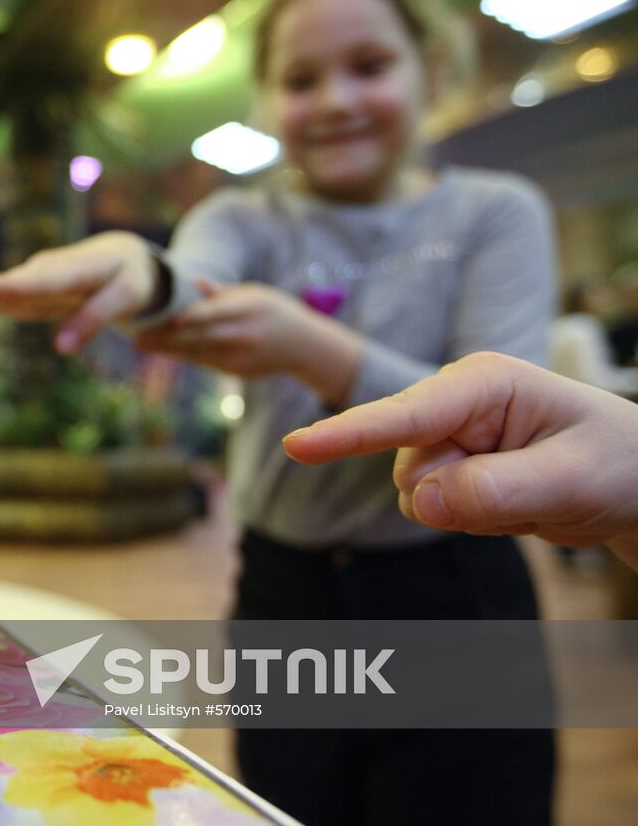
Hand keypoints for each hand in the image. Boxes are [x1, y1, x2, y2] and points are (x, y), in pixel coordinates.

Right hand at [0, 231, 159, 353]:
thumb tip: (61, 349)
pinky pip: (5, 301)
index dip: (8, 288)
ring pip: (1, 293)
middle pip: (9, 285)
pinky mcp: (32, 292)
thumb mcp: (129, 296)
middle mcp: (47, 271)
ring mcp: (36, 281)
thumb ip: (95, 318)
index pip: (38, 282)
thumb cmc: (131, 276)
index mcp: (75, 269)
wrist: (122, 254)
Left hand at [134, 280, 320, 377]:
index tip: (164, 319)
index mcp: (248, 309)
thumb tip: (191, 282)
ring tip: (143, 345)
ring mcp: (240, 356)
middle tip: (137, 339)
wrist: (305, 346)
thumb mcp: (254, 293)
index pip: (212, 314)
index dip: (187, 318)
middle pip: (199, 337)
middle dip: (166, 339)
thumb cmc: (273, 311)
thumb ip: (222, 293)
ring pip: (198, 353)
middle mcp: (243, 334)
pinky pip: (205, 361)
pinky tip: (164, 351)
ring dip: (168, 350)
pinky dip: (184, 355)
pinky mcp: (237, 370)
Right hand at [283, 351, 637, 558]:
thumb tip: (424, 504)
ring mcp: (449, 436)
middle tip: (535, 490)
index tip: (295, 447)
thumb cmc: (621, 464)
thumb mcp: (573, 479)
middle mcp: (455, 403)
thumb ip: (497, 491)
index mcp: (483, 382)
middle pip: (411, 469)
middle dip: (462, 496)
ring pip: (419, 495)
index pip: (405, 415)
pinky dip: (474, 519)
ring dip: (471, 511)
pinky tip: (514, 502)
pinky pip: (434, 510)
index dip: (348, 433)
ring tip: (529, 494)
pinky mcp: (450, 466)